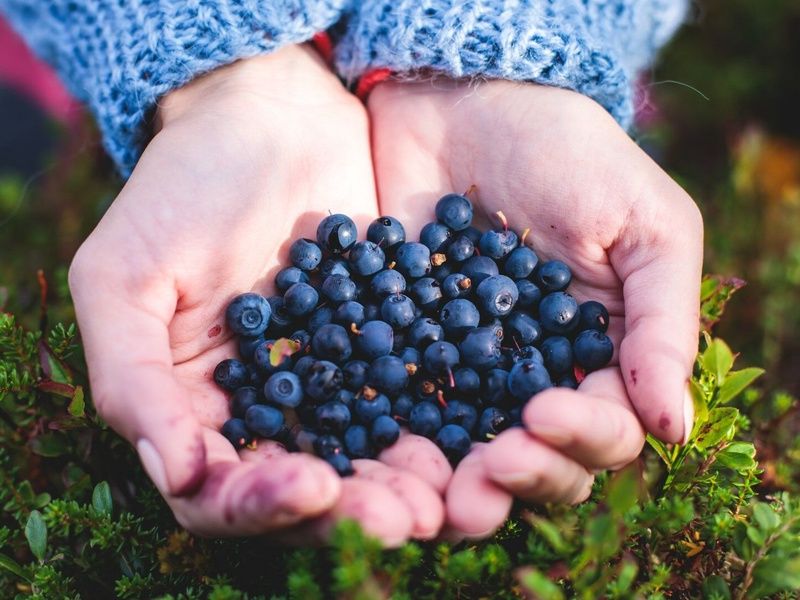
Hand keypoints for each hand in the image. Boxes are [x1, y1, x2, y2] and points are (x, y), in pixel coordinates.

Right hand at [68, 46, 446, 544]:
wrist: (271, 116)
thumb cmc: (182, 187)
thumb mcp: (123, 276)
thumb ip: (132, 379)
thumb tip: (178, 480)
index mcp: (191, 408)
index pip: (216, 491)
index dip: (259, 505)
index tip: (312, 486)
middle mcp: (261, 409)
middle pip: (301, 491)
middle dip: (349, 511)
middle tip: (403, 519)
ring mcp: (327, 380)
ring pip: (362, 458)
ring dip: (399, 486)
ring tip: (441, 497)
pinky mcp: (382, 346)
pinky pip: (408, 400)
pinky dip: (434, 428)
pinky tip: (466, 440)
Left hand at [368, 80, 702, 536]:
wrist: (465, 100)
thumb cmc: (570, 154)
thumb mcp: (644, 226)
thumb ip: (661, 323)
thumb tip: (675, 431)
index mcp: (601, 355)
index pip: (604, 428)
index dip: (580, 437)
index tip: (541, 413)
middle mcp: (534, 374)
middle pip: (537, 458)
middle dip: (519, 477)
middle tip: (485, 475)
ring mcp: (463, 366)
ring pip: (466, 452)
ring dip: (455, 484)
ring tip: (436, 499)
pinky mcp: (401, 346)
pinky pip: (398, 404)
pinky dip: (392, 438)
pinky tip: (375, 452)